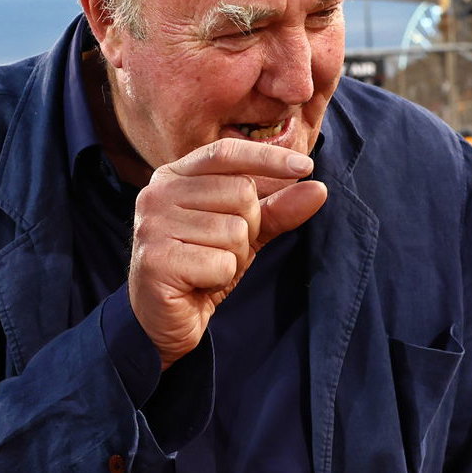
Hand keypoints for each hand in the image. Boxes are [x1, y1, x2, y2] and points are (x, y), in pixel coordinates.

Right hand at [128, 139, 327, 367]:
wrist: (162, 319)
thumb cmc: (200, 267)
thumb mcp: (243, 233)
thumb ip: (276, 209)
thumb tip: (318, 188)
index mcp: (174, 176)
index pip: (226, 152)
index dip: (267, 157)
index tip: (306, 166)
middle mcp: (158, 194)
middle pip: (240, 193)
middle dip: (248, 228)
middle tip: (222, 249)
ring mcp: (153, 226)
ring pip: (235, 231)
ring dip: (234, 257)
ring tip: (207, 267)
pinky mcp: (157, 261)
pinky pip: (221, 263)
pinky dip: (220, 278)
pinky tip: (198, 282)